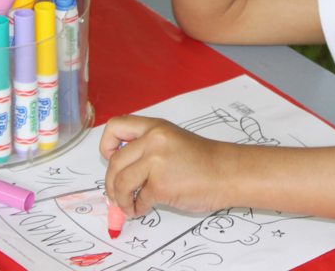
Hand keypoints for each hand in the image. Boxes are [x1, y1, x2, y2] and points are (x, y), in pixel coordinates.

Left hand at [100, 115, 235, 217]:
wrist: (227, 173)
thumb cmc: (204, 161)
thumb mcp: (172, 141)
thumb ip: (147, 148)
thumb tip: (120, 172)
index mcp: (155, 127)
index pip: (116, 126)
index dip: (106, 145)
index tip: (110, 158)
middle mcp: (153, 140)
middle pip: (114, 162)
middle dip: (110, 183)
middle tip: (114, 195)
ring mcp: (156, 161)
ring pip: (121, 183)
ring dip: (120, 199)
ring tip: (128, 206)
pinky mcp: (160, 185)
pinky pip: (137, 199)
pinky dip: (137, 208)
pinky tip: (144, 208)